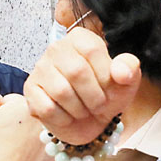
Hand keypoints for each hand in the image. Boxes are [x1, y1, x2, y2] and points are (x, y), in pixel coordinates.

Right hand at [0, 93, 52, 160]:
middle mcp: (44, 119)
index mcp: (27, 104)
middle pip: (26, 114)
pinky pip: (40, 148)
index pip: (12, 100)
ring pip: (34, 131)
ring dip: (24, 135)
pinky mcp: (52, 157)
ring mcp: (51, 140)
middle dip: (14, 121)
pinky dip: (31, 151)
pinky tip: (19, 157)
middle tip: (2, 135)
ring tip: (10, 147)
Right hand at [25, 28, 140, 144]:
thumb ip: (129, 69)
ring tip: (83, 110)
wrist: (89, 121)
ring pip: (61, 91)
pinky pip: (47, 108)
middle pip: (76, 71)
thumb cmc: (106, 95)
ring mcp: (40, 68)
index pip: (92, 49)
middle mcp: (56, 48)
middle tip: (98, 105)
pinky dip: (64, 119)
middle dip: (93, 96)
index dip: (104, 75)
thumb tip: (121, 71)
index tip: (109, 88)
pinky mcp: (30, 90)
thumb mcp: (126, 82)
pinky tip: (68, 116)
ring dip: (79, 109)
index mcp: (80, 38)